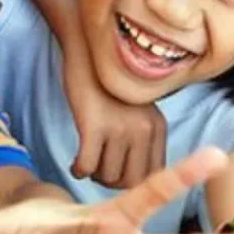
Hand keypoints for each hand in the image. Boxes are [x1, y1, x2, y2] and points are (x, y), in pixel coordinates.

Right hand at [64, 52, 166, 187]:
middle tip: (98, 169)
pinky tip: (75, 163)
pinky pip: (87, 166)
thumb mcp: (139, 109)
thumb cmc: (108, 84)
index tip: (115, 171)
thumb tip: (135, 177)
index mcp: (158, 127)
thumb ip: (144, 137)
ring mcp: (121, 127)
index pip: (153, 175)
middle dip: (112, 182)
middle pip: (131, 182)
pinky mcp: (95, 125)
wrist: (87, 50)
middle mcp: (144, 129)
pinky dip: (79, 170)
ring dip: (94, 174)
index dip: (131, 180)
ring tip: (87, 161)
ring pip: (107, 176)